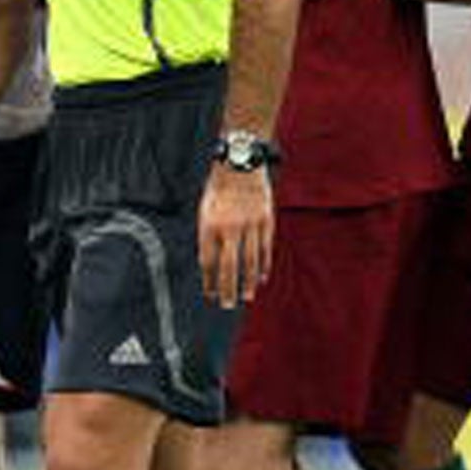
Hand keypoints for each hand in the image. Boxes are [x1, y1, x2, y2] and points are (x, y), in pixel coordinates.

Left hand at [198, 164, 273, 306]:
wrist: (239, 164)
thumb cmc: (218, 189)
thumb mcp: (205, 211)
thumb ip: (207, 237)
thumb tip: (210, 265)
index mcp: (209, 225)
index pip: (208, 261)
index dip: (209, 281)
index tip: (210, 295)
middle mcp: (229, 227)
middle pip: (229, 267)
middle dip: (227, 289)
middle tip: (227, 305)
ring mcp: (249, 225)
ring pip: (249, 261)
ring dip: (247, 282)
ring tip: (246, 297)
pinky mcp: (265, 221)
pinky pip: (264, 249)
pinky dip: (263, 265)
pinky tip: (260, 278)